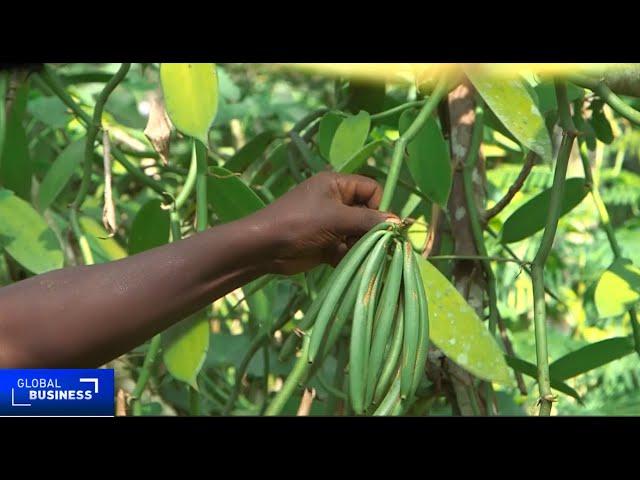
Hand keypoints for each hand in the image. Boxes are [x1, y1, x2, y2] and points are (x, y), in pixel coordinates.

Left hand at [254, 172, 399, 274]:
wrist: (265, 248)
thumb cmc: (299, 223)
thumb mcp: (336, 218)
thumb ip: (368, 220)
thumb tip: (399, 222)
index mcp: (337, 184)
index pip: (372, 189)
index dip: (377, 206)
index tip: (375, 225)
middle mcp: (336, 201)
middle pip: (368, 214)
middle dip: (369, 231)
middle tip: (365, 243)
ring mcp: (331, 224)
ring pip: (359, 234)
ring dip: (358, 246)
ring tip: (347, 252)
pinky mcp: (326, 244)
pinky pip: (347, 249)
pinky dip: (346, 256)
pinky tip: (337, 260)